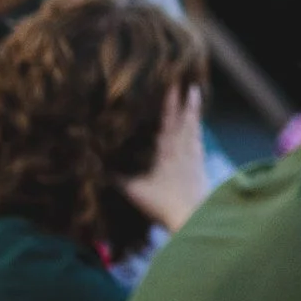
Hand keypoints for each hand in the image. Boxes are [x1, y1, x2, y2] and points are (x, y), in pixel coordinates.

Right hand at [118, 83, 210, 234]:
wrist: (193, 215)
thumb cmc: (164, 204)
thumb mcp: (136, 192)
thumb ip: (119, 180)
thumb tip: (98, 168)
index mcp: (167, 151)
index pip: (169, 122)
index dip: (170, 103)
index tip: (173, 85)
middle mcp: (183, 150)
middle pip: (187, 121)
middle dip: (187, 102)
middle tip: (191, 84)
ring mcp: (194, 157)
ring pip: (195, 129)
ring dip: (195, 113)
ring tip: (195, 97)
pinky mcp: (202, 166)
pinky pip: (200, 142)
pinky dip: (198, 131)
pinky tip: (198, 128)